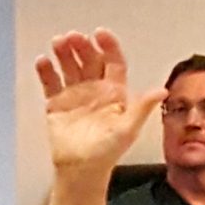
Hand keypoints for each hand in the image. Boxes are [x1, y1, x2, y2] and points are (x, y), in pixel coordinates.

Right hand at [35, 30, 160, 175]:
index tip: (100, 34)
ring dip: (63, 53)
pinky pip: (51, 82)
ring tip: (57, 43)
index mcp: (114, 92)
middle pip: (89, 60)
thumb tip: (161, 91)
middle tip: (73, 37)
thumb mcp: (128, 128)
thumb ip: (142, 107)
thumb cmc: (106, 153)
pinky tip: (43, 62)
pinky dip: (46, 71)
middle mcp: (95, 90)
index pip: (113, 62)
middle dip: (81, 46)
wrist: (81, 170)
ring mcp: (75, 95)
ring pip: (69, 66)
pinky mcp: (57, 104)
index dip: (108, 46)